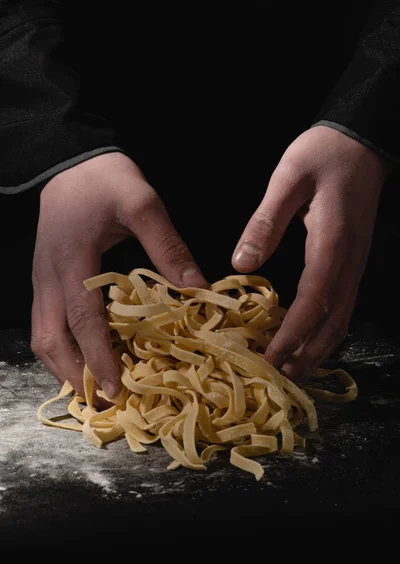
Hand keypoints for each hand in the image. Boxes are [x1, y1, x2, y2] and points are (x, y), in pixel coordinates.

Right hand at [31, 152, 204, 400]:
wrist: (70, 159)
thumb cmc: (106, 179)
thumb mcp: (142, 204)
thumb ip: (168, 248)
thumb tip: (197, 291)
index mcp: (72, 262)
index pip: (82, 321)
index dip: (98, 359)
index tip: (115, 391)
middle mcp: (48, 277)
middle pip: (48, 339)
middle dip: (72, 374)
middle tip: (101, 401)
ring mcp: (41, 278)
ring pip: (41, 335)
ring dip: (63, 364)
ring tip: (91, 386)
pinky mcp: (44, 276)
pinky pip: (45, 321)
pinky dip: (61, 345)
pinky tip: (82, 354)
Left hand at [232, 126, 390, 380]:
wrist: (362, 143)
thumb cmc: (322, 155)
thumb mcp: (289, 178)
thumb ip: (266, 221)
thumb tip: (242, 264)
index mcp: (331, 243)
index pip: (313, 300)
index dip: (293, 333)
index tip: (271, 357)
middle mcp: (349, 262)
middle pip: (332, 320)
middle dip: (305, 353)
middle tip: (278, 378)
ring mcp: (356, 264)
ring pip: (341, 319)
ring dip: (318, 349)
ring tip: (292, 371)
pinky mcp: (353, 262)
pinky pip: (344, 306)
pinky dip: (327, 332)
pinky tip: (311, 343)